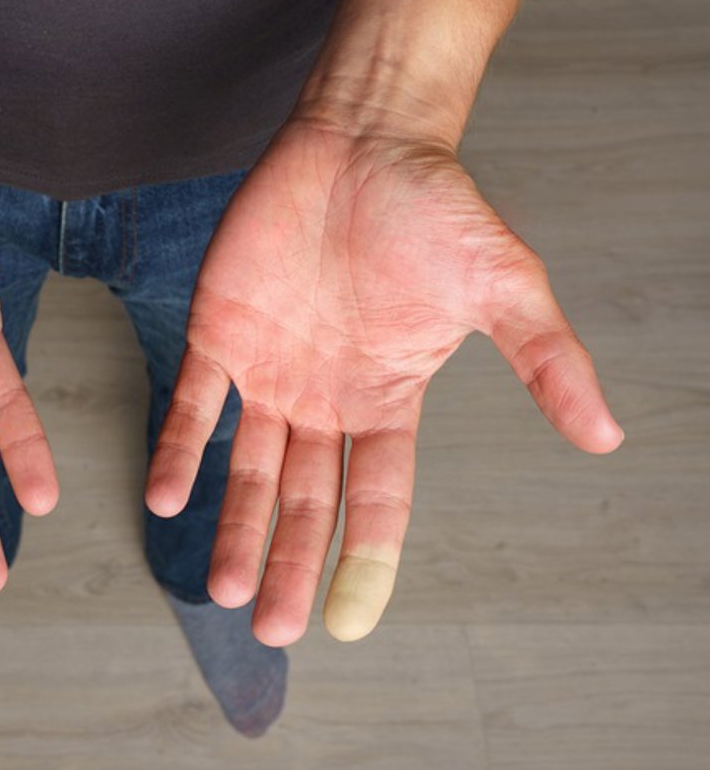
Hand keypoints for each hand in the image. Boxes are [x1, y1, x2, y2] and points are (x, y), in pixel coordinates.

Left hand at [145, 122, 621, 645]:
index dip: (366, 562)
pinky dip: (178, 450)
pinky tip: (163, 498)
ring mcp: (270, 372)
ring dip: (234, 526)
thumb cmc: (434, 209)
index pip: (380, 501)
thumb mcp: (503, 286)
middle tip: (271, 628)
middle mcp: (325, 400)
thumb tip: (606, 436)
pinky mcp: (220, 335)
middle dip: (290, 563)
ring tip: (220, 589)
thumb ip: (545, 360)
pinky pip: (193, 405)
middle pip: (308, 500)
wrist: (362, 142)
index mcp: (388, 401)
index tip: (345, 624)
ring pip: (247, 468)